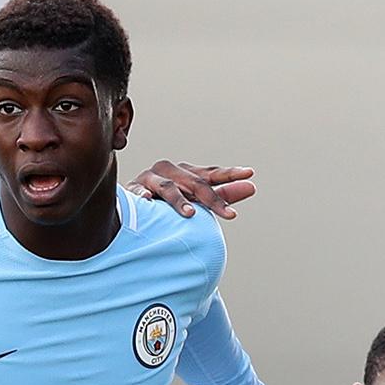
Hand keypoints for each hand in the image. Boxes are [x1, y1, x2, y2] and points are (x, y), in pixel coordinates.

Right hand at [128, 162, 256, 219]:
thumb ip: (223, 194)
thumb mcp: (197, 199)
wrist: (133, 207)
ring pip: (168, 187)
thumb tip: (252, 187)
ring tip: (190, 214)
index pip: (211, 173)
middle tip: (228, 214)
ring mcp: (151, 178)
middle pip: (194, 183)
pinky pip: (138, 193)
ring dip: (179, 200)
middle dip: (212, 198)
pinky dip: (142, 196)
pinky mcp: (133, 190)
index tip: (249, 173)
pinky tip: (146, 200)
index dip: (230, 174)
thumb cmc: (169, 202)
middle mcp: (170, 171)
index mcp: (187, 174)